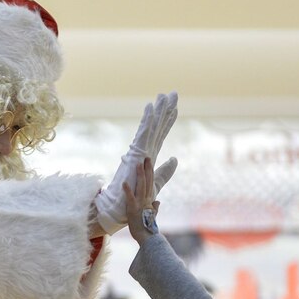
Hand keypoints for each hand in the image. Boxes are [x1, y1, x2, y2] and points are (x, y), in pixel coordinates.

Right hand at [93, 91, 178, 232]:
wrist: (122, 205)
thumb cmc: (136, 196)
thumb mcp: (156, 181)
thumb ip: (166, 170)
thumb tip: (175, 158)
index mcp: (149, 154)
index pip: (161, 134)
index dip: (168, 120)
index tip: (175, 107)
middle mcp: (145, 149)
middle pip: (158, 126)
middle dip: (165, 109)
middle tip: (173, 93)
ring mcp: (139, 150)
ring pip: (152, 126)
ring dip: (158, 110)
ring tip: (164, 95)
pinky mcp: (135, 153)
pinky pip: (143, 133)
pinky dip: (147, 120)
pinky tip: (151, 107)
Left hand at [125, 159, 160, 244]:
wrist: (147, 238)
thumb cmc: (147, 229)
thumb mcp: (152, 216)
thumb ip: (155, 208)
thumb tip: (157, 201)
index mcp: (149, 201)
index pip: (150, 183)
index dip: (149, 172)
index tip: (148, 162)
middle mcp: (146, 200)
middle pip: (147, 181)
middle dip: (147, 168)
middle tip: (146, 157)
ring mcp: (140, 204)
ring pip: (141, 186)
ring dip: (139, 175)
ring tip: (138, 164)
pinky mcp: (133, 209)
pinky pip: (130, 198)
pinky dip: (127, 190)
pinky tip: (124, 183)